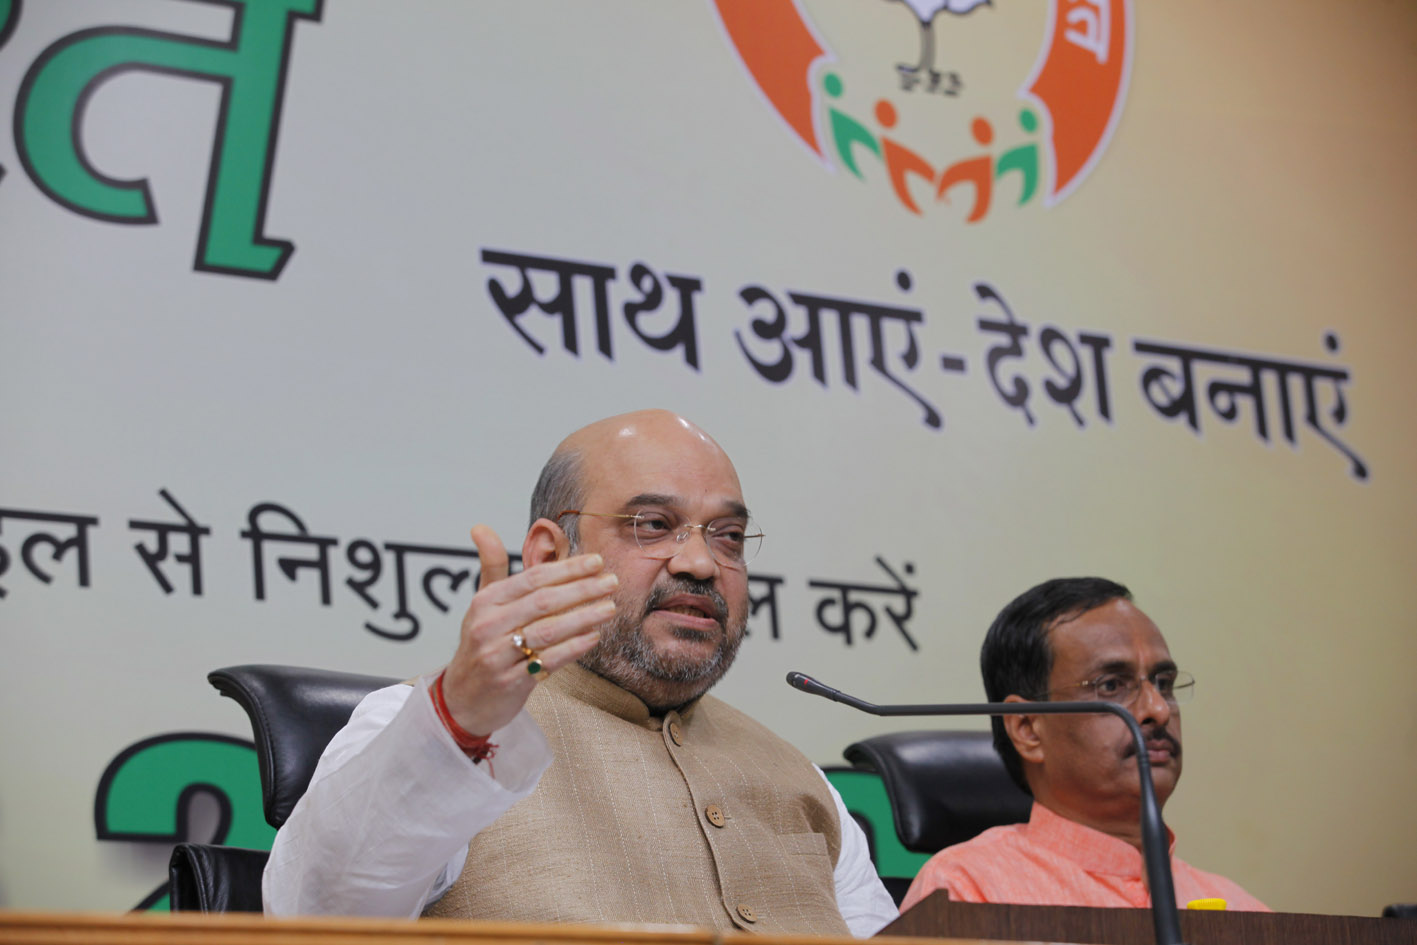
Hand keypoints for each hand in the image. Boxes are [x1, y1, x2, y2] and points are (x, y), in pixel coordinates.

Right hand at [439, 524, 615, 735]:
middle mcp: (488, 626)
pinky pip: (548, 661)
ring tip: (609, 608)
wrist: (462, 698)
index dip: (567, 569)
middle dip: (582, 589)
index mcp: (485, 602)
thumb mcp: (481, 604)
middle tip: (612, 581)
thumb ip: (491, 566)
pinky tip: (594, 637)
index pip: (532, 579)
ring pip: (548, 631)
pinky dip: (573, 648)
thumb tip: (481, 527)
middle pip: (544, 602)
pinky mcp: (510, 682)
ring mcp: (498, 655)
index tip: (597, 561)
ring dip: (583, 617)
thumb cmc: (481, 643)